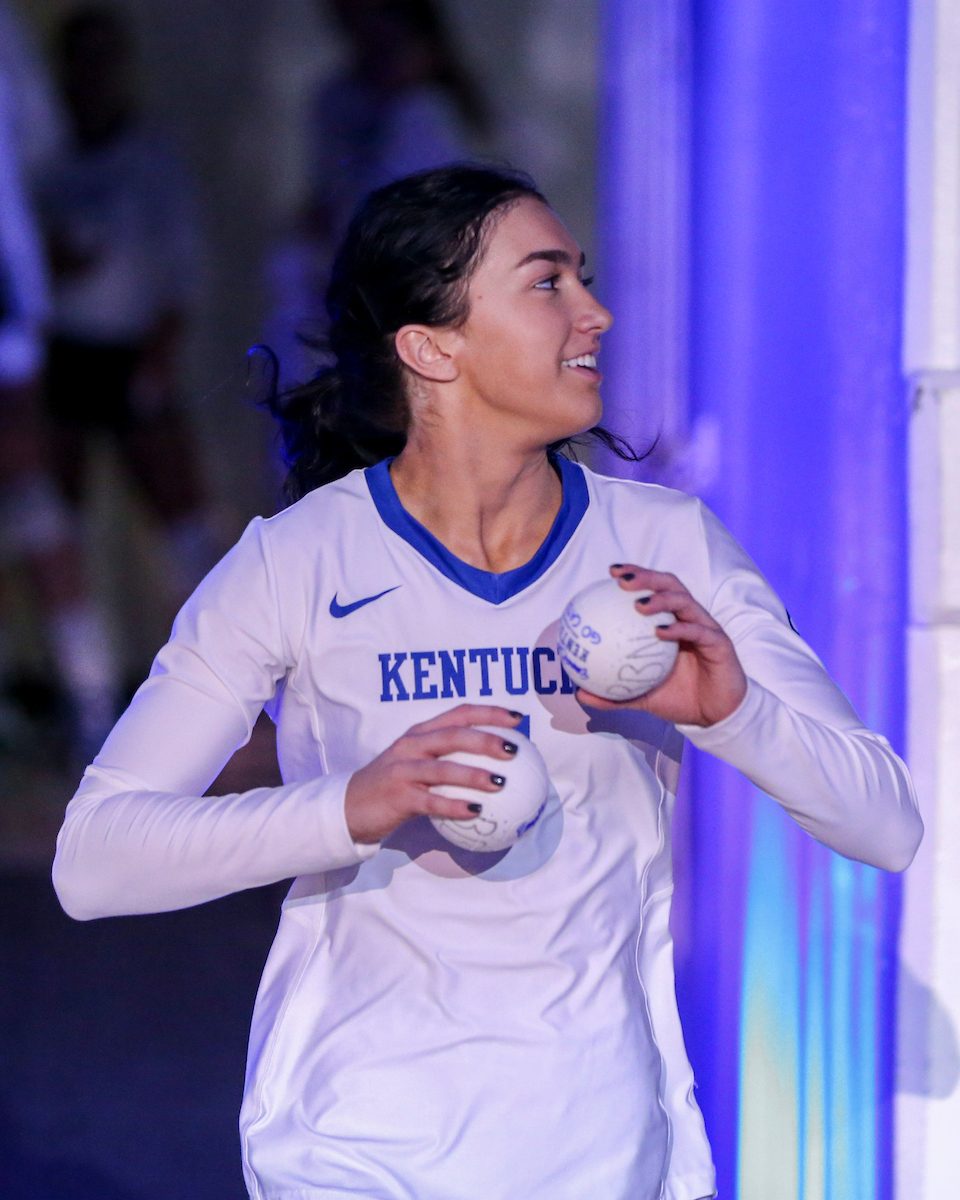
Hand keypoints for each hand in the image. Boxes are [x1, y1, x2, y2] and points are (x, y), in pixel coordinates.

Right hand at [345, 704, 522, 843]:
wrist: (350, 806)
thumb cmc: (395, 785)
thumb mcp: (418, 764)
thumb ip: (449, 759)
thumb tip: (498, 766)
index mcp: (420, 733)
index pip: (459, 713)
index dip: (489, 712)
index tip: (517, 718)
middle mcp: (411, 745)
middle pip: (453, 735)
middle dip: (486, 739)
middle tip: (514, 750)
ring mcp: (403, 769)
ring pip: (444, 768)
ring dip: (474, 774)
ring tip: (501, 783)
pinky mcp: (398, 796)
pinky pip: (432, 801)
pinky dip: (455, 805)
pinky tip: (477, 812)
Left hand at [577, 564, 746, 725]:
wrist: (715, 717)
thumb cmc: (680, 698)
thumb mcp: (640, 697)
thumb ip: (613, 694)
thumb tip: (579, 693)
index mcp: (671, 622)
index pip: (653, 589)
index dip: (635, 575)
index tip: (611, 572)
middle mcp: (688, 618)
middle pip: (669, 585)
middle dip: (646, 576)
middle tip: (621, 580)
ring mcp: (705, 628)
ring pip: (685, 601)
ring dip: (661, 599)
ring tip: (639, 604)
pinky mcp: (720, 644)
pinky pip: (699, 631)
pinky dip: (679, 629)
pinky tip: (660, 632)